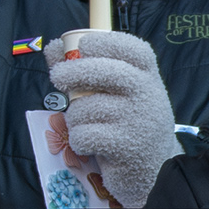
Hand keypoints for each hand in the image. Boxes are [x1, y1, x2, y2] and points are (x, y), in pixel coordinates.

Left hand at [49, 28, 181, 206]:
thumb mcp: (119, 92)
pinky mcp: (126, 147)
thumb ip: (86, 66)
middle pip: (106, 72)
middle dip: (74, 71)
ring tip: (83, 125)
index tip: (85, 45)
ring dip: (74, 117)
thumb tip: (53, 47)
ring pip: (86, 108)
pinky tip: (87, 144)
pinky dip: (78, 140)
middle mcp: (147, 95)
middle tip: (57, 76)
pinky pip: (85, 135)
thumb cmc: (130, 122)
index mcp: (148, 77)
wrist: (155, 166)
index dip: (107, 42)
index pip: (134, 50)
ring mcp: (138, 120)